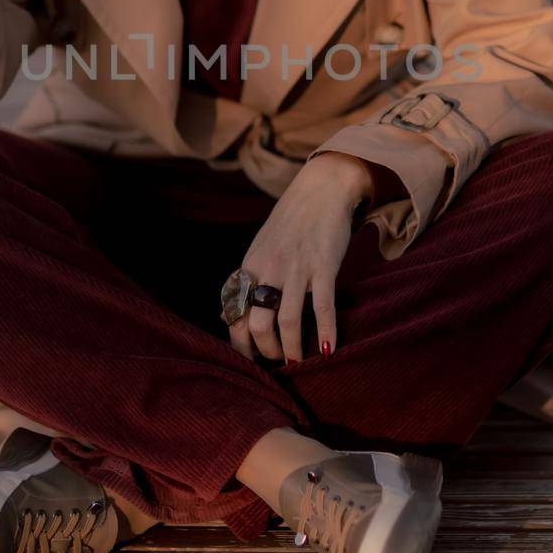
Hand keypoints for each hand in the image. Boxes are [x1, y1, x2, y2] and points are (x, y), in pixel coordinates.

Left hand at [225, 152, 371, 366]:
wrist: (321, 190)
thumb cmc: (291, 222)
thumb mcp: (260, 248)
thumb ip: (245, 283)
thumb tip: (225, 317)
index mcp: (250, 266)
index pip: (234, 314)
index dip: (240, 343)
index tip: (251, 359)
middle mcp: (269, 269)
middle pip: (257, 323)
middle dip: (266, 351)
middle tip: (277, 362)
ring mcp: (297, 268)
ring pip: (287, 320)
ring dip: (292, 349)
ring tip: (299, 362)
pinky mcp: (323, 266)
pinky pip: (323, 307)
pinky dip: (325, 332)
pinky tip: (328, 350)